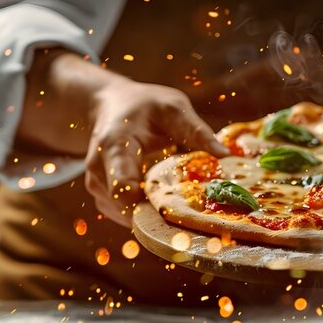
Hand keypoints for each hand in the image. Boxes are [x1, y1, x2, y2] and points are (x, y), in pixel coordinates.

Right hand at [86, 79, 228, 226]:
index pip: (123, 187)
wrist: (109, 106)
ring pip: (127, 216)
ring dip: (154, 214)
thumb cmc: (143, 106)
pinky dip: (147, 212)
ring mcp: (97, 187)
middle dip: (160, 213)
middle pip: (127, 209)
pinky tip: (164, 200)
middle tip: (192, 208)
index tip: (182, 204)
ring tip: (179, 200)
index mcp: (115, 146)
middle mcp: (99, 171)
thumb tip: (225, 154)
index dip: (150, 203)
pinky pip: (126, 215)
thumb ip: (195, 130)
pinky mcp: (103, 198)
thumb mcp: (172, 107)